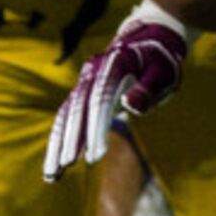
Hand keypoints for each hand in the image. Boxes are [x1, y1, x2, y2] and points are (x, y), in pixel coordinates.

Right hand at [42, 5, 189, 181]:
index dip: (97, 127)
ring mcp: (83, 83)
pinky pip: (65, 119)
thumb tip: (131, 105)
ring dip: (57, 144)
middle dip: (72, 138)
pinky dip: (59, 141)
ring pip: (65, 115)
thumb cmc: (158, 60)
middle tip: (67, 165)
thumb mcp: (163, 70)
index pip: (101, 99)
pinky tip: (56, 167)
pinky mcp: (80, 94)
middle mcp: (92, 72)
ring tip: (52, 175)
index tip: (97, 155)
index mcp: (114, 65)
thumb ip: (149, 87)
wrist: (146, 40)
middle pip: (77, 108)